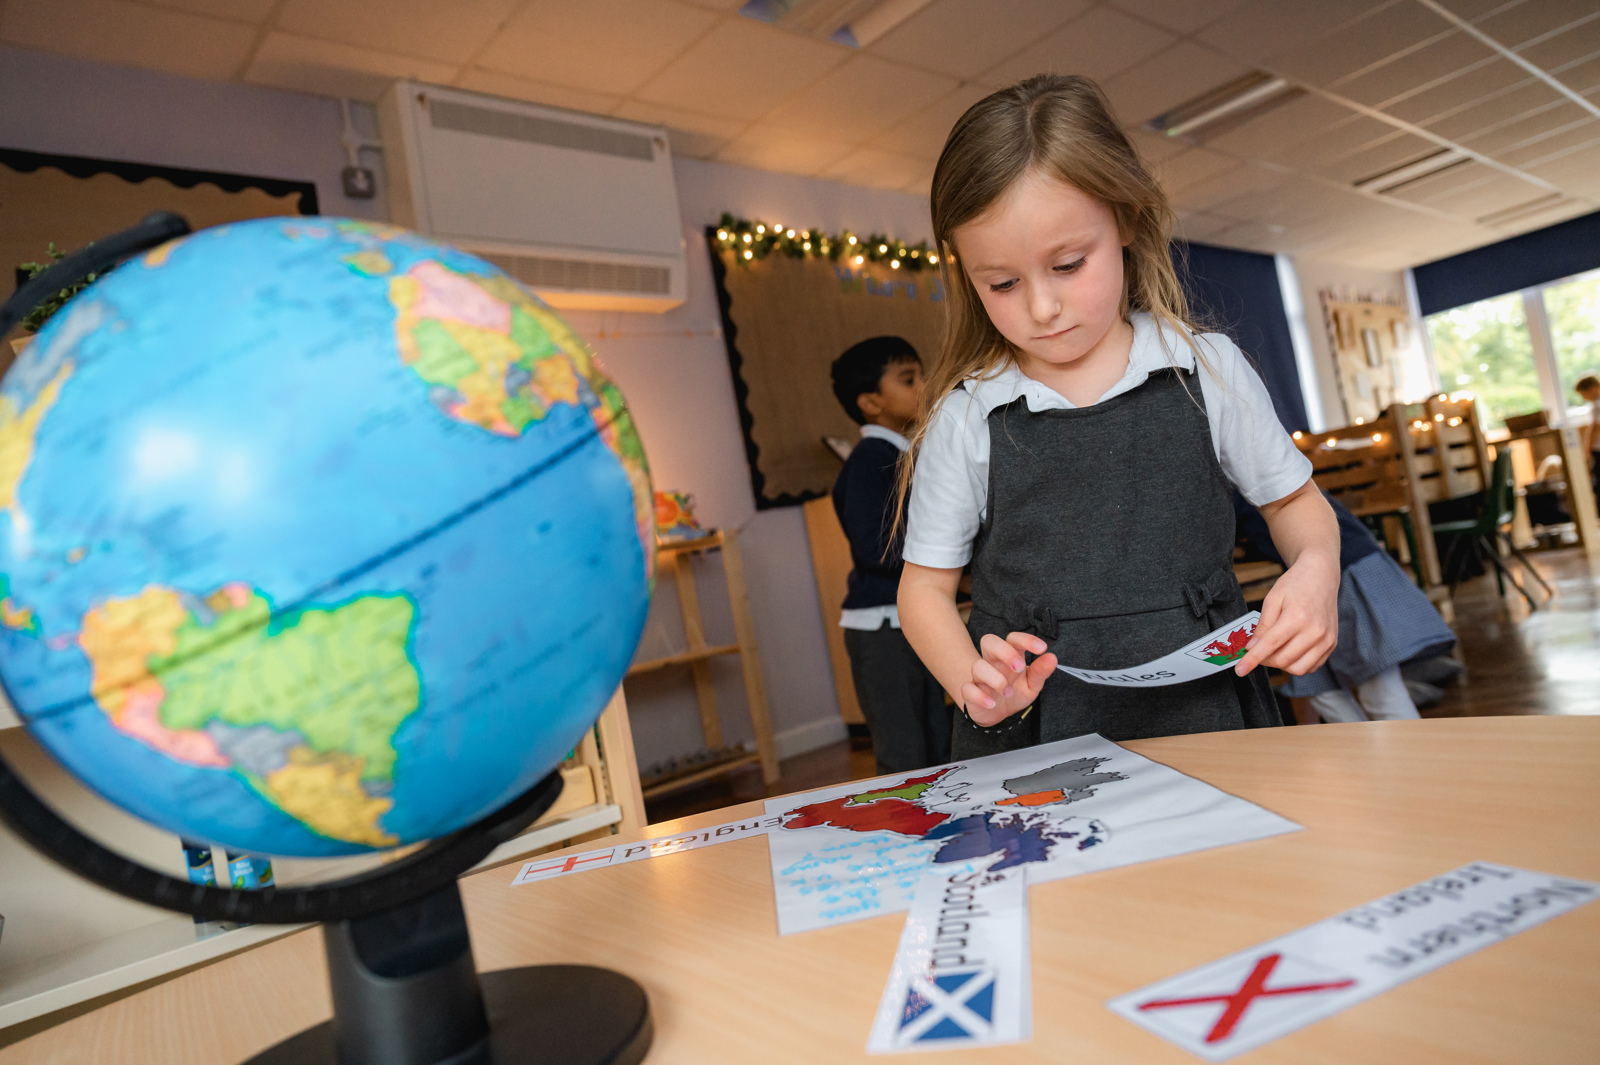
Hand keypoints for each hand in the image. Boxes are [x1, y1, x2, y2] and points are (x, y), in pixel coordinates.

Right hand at [962, 632, 1057, 726]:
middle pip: (989, 641)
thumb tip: (1052, 658)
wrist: (997, 713)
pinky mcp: (970, 692)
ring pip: (978, 666)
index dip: (1026, 639)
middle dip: (1004, 651)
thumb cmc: (1015, 693)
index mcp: (1009, 656)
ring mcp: (979, 676)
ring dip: (995, 679)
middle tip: (1019, 667)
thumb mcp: (1032, 684)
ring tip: (1008, 693)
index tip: (1042, 648)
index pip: (1013, 639)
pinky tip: (992, 703)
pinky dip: (980, 697)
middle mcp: (992, 662)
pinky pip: (967, 688)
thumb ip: (1041, 671)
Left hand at [1234, 551, 1338, 676]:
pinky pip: (1311, 666)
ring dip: (1281, 664)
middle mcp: (1315, 631)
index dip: (1253, 659)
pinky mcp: (1332, 644)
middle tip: (1257, 650)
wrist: (1321, 577)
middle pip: (1283, 659)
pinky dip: (1296, 664)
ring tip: (1273, 650)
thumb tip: (1251, 648)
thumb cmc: (1295, 585)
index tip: (1240, 670)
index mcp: (1297, 617)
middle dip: (1264, 660)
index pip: (1270, 645)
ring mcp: (1326, 640)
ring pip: (1298, 668)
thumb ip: (1262, 626)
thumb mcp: (1272, 599)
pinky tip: (1289, 650)